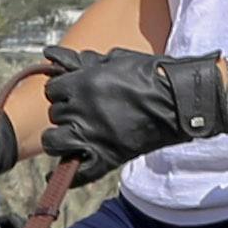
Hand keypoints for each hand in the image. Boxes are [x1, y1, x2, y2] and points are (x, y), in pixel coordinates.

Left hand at [42, 47, 227, 177]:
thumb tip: (51, 54)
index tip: (73, 92)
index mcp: (81, 85)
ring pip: (53, 140)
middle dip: (67, 111)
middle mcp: (81, 111)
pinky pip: (76, 172)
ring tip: (72, 135)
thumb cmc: (149, 75)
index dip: (63, 90)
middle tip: (84, 110)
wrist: (176, 100)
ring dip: (59, 137)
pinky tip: (62, 169)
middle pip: (55, 113)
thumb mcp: (113, 60)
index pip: (52, 89)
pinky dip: (67, 173)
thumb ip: (80, 60)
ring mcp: (91, 136)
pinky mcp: (106, 157)